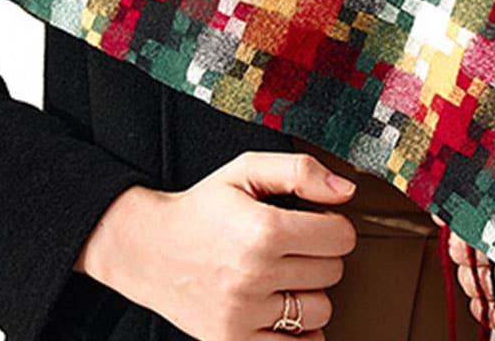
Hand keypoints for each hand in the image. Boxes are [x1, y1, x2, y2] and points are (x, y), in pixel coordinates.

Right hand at [75, 150, 357, 340]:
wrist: (148, 249)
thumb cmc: (203, 208)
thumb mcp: (247, 170)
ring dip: (309, 293)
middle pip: (332, 272)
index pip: (340, 237)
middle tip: (293, 246)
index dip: (333, 225)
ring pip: (319, 311)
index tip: (315, 222)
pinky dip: (297, 332)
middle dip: (320, 255)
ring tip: (283, 275)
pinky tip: (281, 308)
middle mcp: (255, 275)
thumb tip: (346, 191)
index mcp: (264, 230)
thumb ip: (300, 170)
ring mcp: (243, 314)